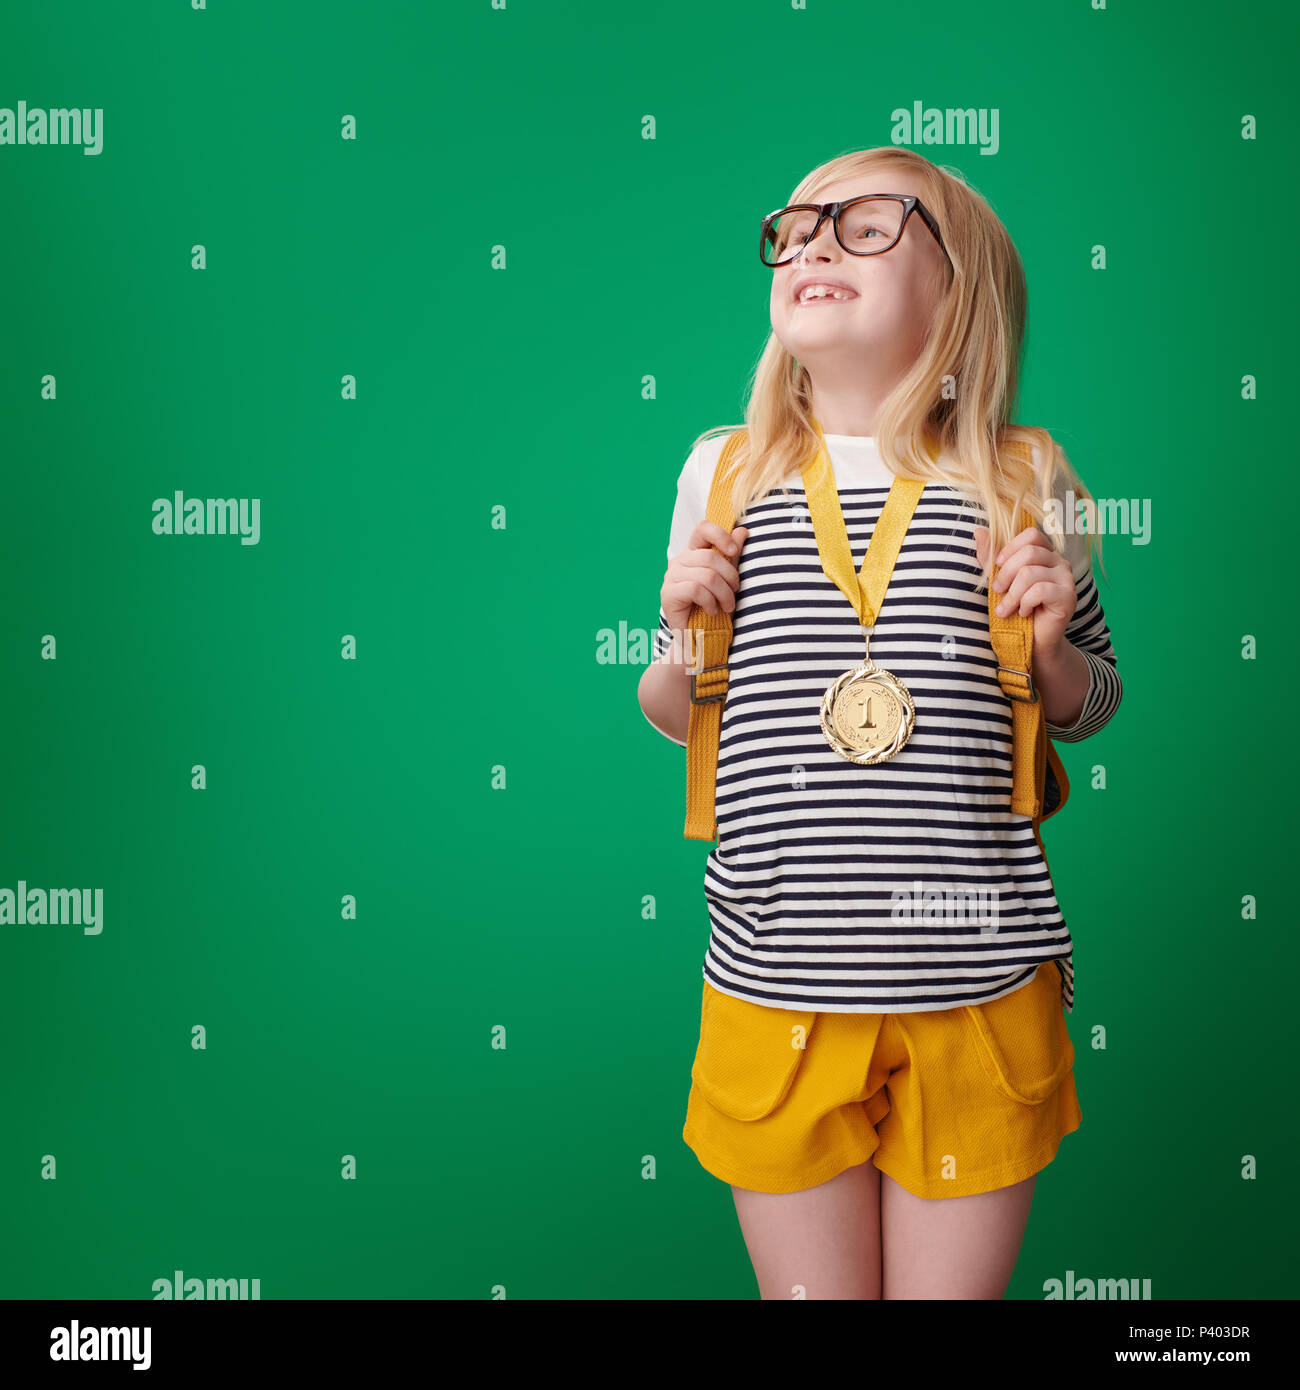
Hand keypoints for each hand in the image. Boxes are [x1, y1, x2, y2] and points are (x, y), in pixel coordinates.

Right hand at [660, 522, 749, 631]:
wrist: (699, 638)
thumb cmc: (714, 607)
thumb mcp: (727, 579)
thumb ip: (732, 555)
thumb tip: (743, 531)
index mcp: (693, 553)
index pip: (702, 529)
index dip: (720, 535)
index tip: (733, 550)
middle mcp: (679, 561)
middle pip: (710, 557)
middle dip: (730, 576)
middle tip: (735, 592)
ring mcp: (671, 577)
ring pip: (706, 575)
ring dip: (723, 593)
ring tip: (727, 606)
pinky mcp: (668, 594)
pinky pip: (695, 589)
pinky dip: (710, 602)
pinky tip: (712, 611)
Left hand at [974, 523, 1075, 656]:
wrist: (1031, 641)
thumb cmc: (1015, 608)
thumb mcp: (999, 580)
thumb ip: (990, 557)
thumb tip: (978, 531)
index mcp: (1045, 553)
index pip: (1031, 535)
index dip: (1010, 548)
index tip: (997, 566)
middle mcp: (1059, 562)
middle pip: (1029, 553)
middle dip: (1006, 574)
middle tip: (996, 591)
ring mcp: (1067, 578)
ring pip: (1031, 573)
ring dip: (1012, 594)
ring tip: (1006, 609)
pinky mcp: (1068, 596)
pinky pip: (1040, 590)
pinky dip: (1025, 603)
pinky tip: (1024, 612)